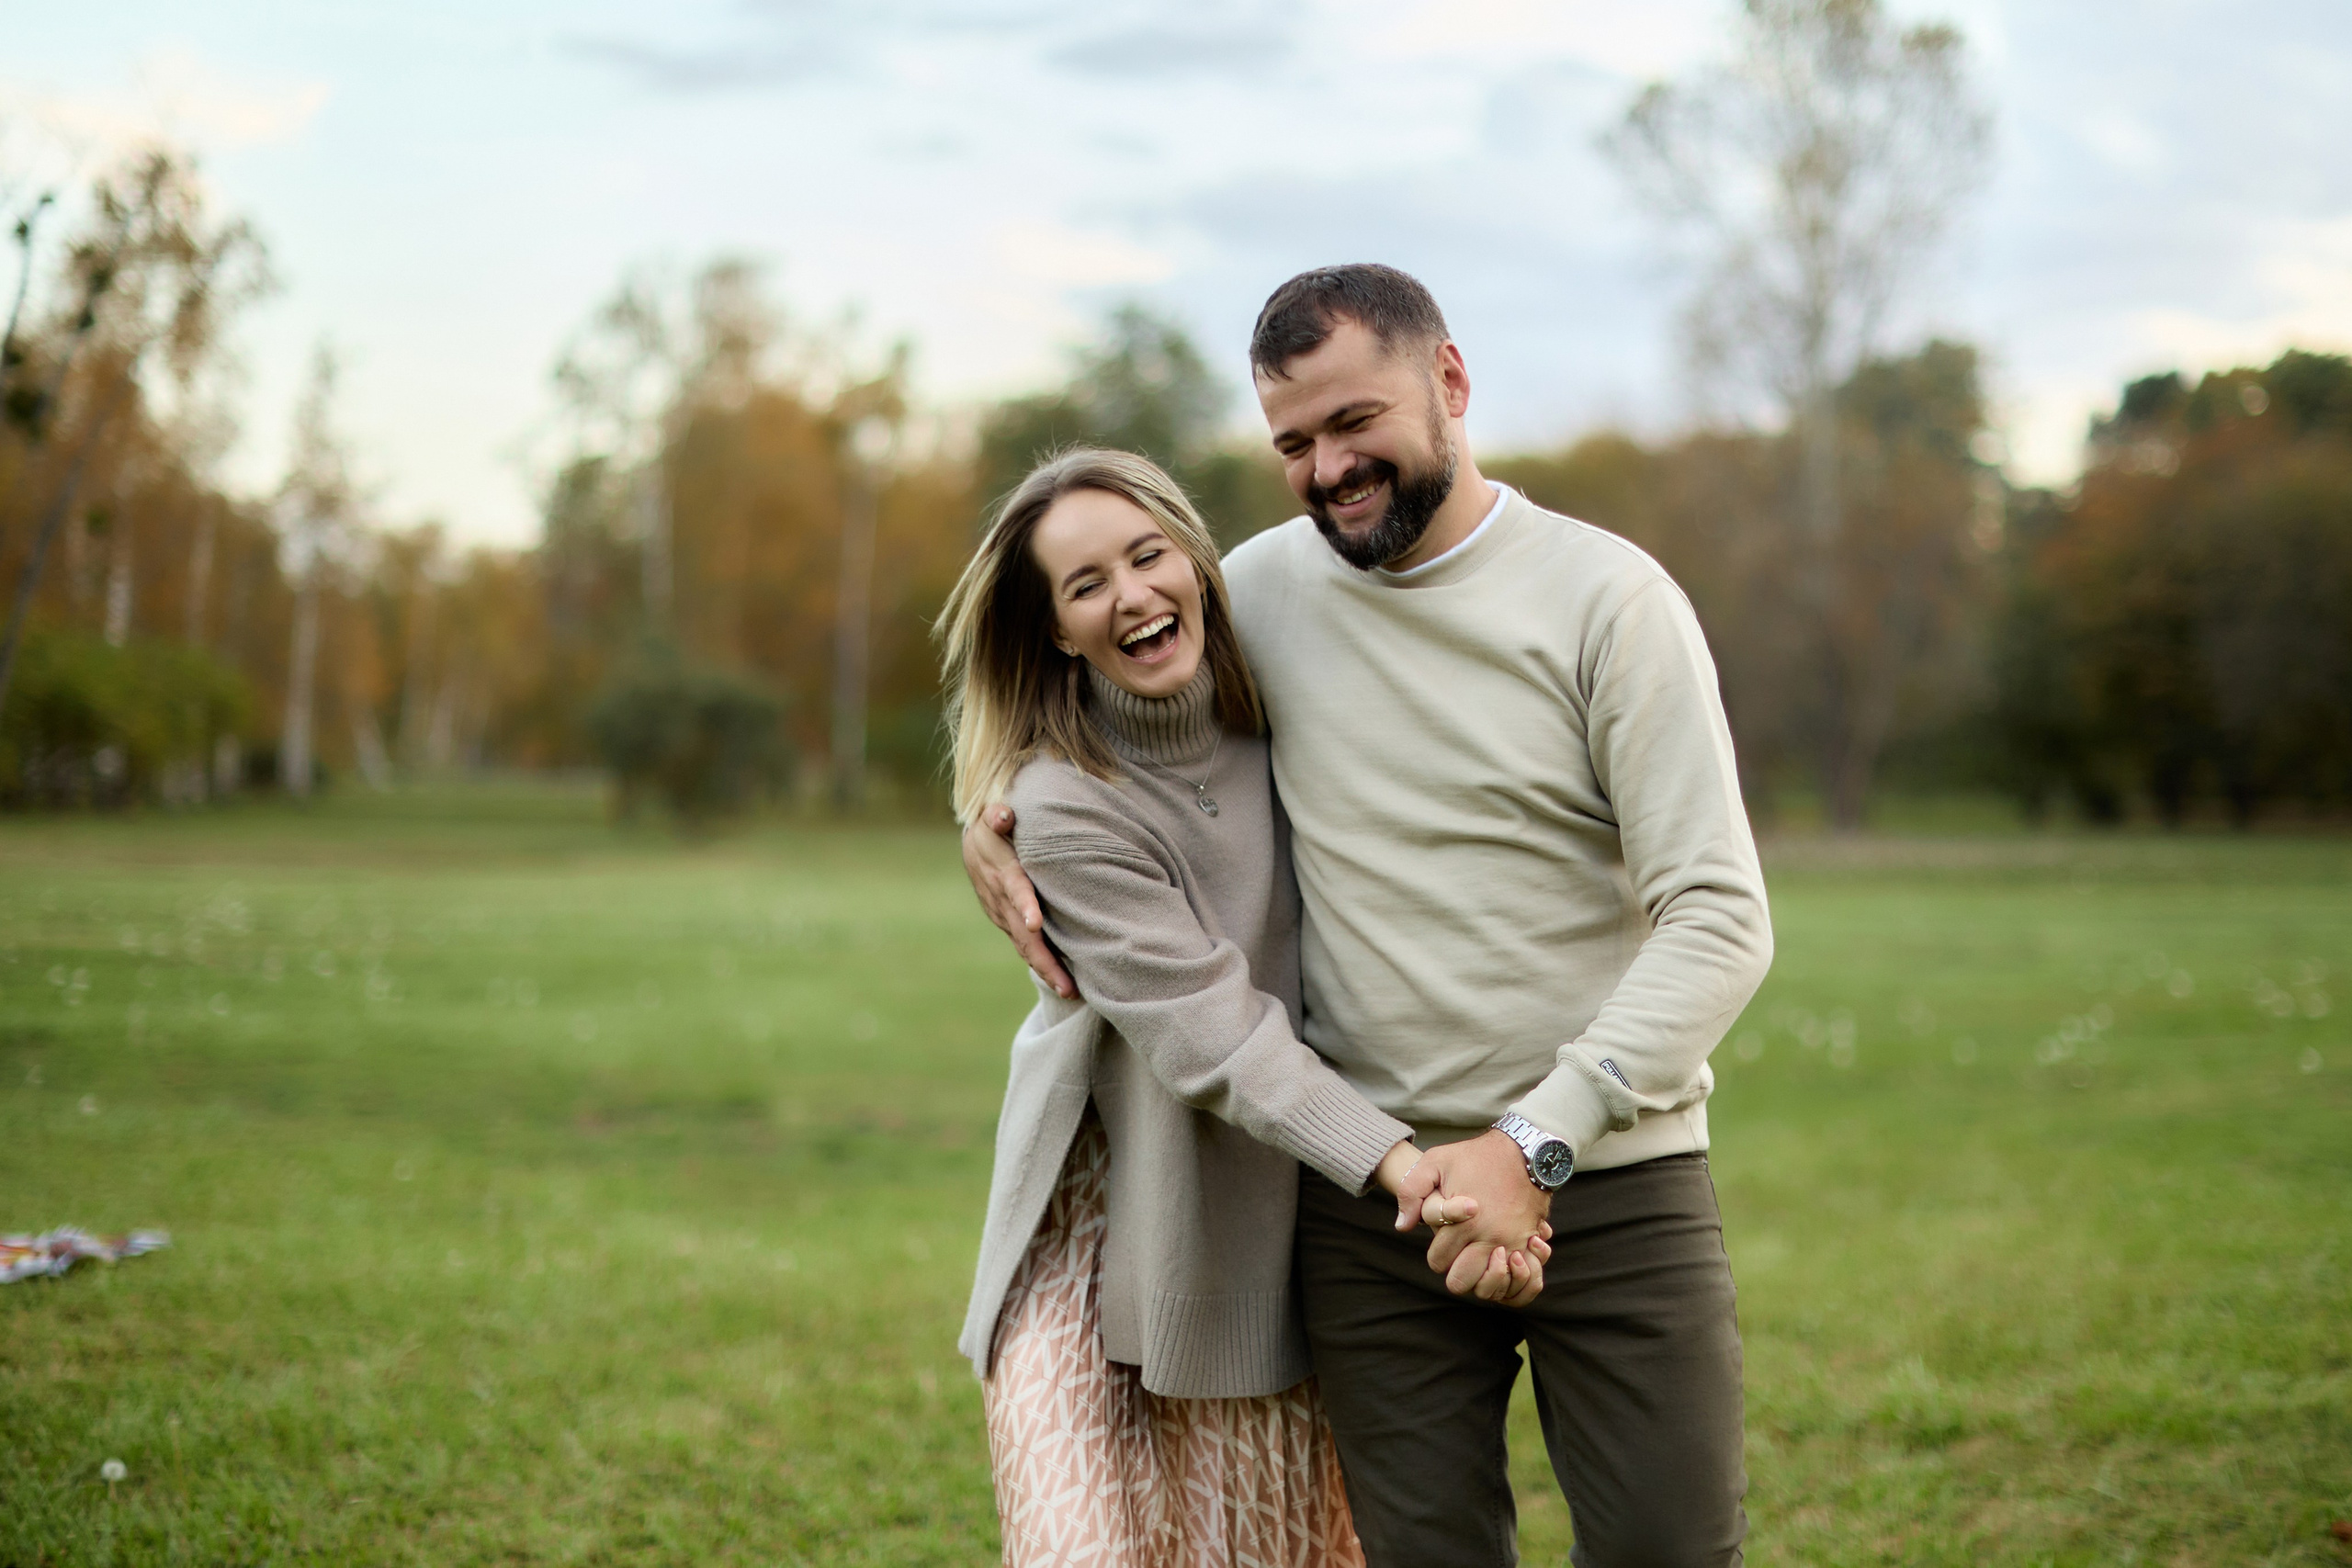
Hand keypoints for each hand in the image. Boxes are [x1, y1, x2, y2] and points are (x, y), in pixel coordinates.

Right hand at [961, 804, 1074, 998]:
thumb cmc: (993, 829)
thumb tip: (1004, 815)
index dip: (1024, 906)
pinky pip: (1024, 946)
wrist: (973, 846)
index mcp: (1002, 873)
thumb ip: (998, 816)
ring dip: (1045, 969)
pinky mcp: (1007, 923)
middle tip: (1066, 984)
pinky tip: (1059, 981)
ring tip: (1070, 991)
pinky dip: (1040, 963)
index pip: (1015, 890)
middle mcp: (1001, 900)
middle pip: (1023, 934)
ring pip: (1024, 946)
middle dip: (1044, 959)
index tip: (1035, 924)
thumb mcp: (992, 817)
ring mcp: (1002, 916)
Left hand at [1394, 1130, 1553, 1302]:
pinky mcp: (1530, 1243)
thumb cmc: (1475, 1156)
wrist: (1524, 1151)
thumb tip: (1402, 1226)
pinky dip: (1508, 1276)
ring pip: (1490, 1288)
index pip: (1439, 1261)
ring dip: (1481, 1277)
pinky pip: (1520, 1279)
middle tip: (1458, 1252)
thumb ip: (1410, 1192)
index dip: (1436, 1253)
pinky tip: (1499, 1260)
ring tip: (1477, 1259)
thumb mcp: (1435, 1161)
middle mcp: (1490, 1239)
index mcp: (1465, 1223)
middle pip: (1462, 1282)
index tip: (1444, 1237)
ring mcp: (1514, 1243)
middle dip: (1455, 1270)